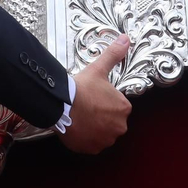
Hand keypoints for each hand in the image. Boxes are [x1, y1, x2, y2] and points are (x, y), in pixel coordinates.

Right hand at [58, 34, 132, 154]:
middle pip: (111, 121)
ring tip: (81, 117)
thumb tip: (125, 39)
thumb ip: (114, 54)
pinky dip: (85, 139)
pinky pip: (91, 144)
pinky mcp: (92, 148)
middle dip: (100, 116)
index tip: (94, 98)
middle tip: (86, 107)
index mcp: (124, 108)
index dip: (104, 102)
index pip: (117, 106)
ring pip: (102, 133)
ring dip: (94, 128)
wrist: (62, 105)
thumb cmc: (81, 89)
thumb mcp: (99, 68)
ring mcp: (105, 139)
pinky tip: (77, 128)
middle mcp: (119, 127)